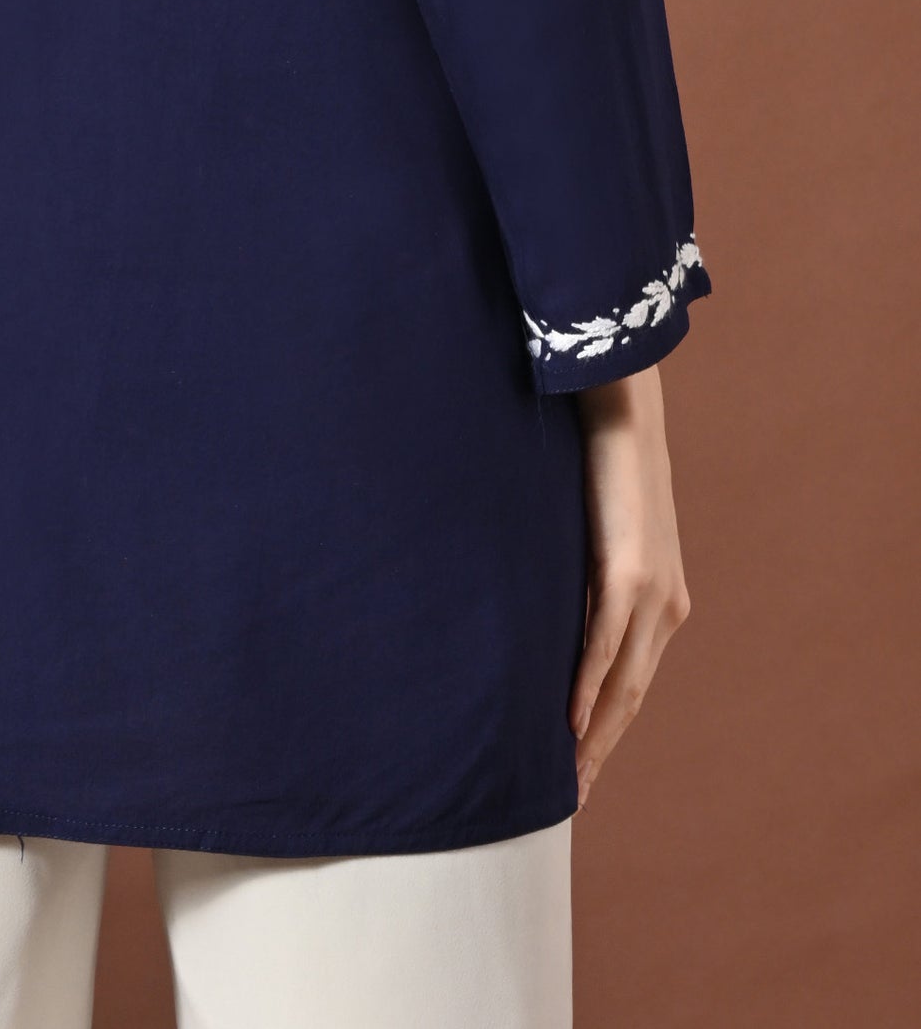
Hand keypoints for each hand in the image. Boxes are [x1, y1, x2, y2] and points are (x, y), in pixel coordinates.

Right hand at [571, 362, 690, 805]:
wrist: (622, 404)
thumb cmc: (598, 461)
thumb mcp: (591, 530)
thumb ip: (578, 573)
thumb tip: (535, 603)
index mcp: (660, 599)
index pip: (631, 681)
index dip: (607, 729)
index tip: (580, 768)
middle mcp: (666, 606)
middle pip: (631, 697)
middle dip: (601, 750)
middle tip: (571, 797)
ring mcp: (653, 591)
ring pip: (623, 683)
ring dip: (595, 736)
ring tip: (568, 778)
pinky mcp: (631, 571)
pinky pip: (606, 644)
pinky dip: (587, 687)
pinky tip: (569, 722)